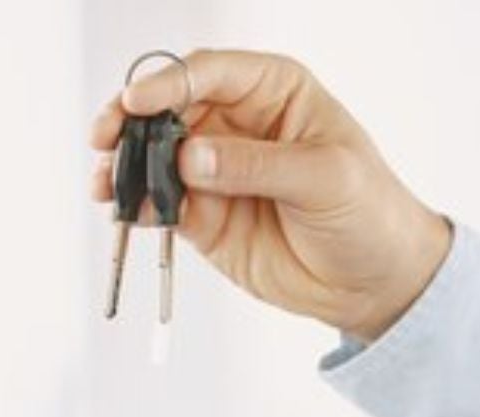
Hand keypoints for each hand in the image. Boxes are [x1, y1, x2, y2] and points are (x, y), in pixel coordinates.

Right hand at [91, 49, 452, 341]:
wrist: (374, 282)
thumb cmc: (370, 214)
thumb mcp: (325, 179)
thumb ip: (256, 166)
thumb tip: (192, 157)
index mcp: (274, 91)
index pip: (210, 72)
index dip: (168, 83)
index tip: (138, 103)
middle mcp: (238, 124)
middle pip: (168, 108)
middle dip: (132, 120)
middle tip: (106, 138)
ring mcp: (215, 170)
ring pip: (154, 155)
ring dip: (125, 164)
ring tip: (105, 181)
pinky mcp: (203, 215)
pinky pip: (159, 202)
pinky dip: (138, 205)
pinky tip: (127, 210)